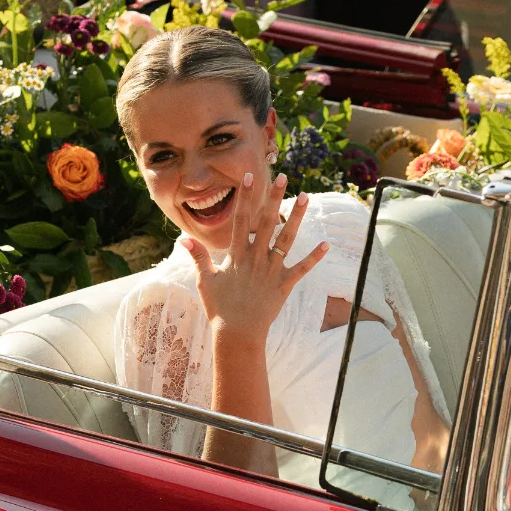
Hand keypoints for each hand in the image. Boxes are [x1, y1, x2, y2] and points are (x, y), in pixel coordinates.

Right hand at [180, 171, 327, 345]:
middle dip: (273, 198)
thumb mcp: (205, 281)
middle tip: (282, 176)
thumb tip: (184, 238)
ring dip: (296, 217)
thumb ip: (198, 257)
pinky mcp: (284, 285)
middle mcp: (255, 259)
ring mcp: (271, 271)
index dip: (245, 197)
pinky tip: (327, 244)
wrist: (237, 333)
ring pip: (286, 239)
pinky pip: (302, 269)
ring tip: (306, 196)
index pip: (240, 219)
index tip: (249, 176)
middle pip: (266, 222)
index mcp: (236, 255)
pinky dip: (315, 258)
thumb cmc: (219, 308)